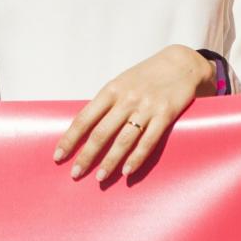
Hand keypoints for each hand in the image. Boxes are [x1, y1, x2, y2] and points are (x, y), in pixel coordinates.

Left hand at [54, 45, 212, 180]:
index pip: (85, 118)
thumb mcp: (122, 82)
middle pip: (101, 133)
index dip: (70, 139)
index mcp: (112, 90)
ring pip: (124, 140)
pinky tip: (127, 171)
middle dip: (86, 156)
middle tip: (75, 174)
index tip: (58, 156)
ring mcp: (147, 107)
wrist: (181, 63)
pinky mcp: (165, 115)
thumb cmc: (147, 75)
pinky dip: (136, 158)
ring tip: (100, 177)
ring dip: (110, 162)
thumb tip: (86, 129)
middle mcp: (127, 99)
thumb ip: (107, 103)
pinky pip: (149, 141)